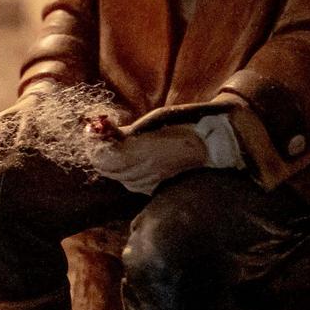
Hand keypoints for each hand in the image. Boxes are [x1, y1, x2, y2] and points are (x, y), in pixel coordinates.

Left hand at [89, 125, 209, 194]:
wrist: (215, 143)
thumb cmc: (185, 124)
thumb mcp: (154, 120)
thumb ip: (127, 131)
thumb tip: (103, 132)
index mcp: (145, 152)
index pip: (103, 158)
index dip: (94, 145)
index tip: (93, 131)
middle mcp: (146, 172)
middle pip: (106, 169)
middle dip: (100, 152)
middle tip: (102, 136)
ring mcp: (152, 183)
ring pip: (117, 177)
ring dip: (112, 162)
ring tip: (119, 146)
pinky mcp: (157, 188)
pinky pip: (131, 183)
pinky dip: (124, 172)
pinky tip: (132, 159)